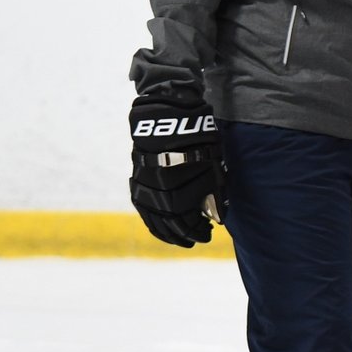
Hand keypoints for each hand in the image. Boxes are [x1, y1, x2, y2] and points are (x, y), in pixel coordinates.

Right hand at [129, 95, 226, 247]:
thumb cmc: (197, 135)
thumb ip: (212, 188)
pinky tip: (162, 230)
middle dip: (185, 231)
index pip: (185, 214)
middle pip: (169, 217)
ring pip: (153, 216)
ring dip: (168, 232)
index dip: (197, 227)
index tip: (210, 232)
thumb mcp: (211, 160)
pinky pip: (142, 207)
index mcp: (177, 178)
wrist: (169, 111)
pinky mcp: (136, 178)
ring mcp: (143, 181)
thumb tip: (215, 216)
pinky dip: (153, 222)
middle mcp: (156, 182)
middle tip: (200, 238)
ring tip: (183, 240)